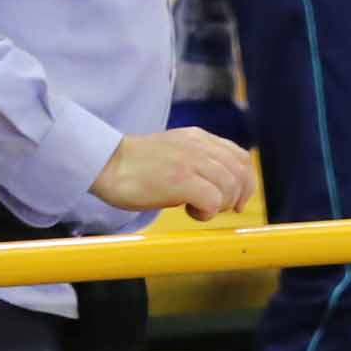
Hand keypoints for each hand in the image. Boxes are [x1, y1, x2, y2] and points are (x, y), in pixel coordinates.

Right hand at [94, 128, 256, 216]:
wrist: (104, 163)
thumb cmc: (134, 166)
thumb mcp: (174, 152)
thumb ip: (197, 160)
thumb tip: (220, 185)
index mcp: (198, 137)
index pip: (241, 158)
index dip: (245, 182)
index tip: (235, 201)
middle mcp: (199, 146)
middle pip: (241, 173)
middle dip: (236, 197)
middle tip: (215, 208)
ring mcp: (190, 161)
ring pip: (230, 187)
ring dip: (219, 205)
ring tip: (195, 207)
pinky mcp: (181, 180)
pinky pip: (213, 200)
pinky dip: (207, 212)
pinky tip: (189, 211)